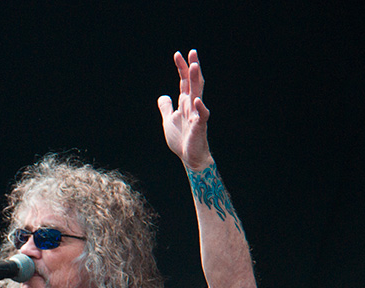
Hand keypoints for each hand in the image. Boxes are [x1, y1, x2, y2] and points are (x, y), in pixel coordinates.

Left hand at [157, 50, 211, 170]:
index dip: (181, 68)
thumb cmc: (181, 139)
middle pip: (193, 82)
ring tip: (195, 66)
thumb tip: (163, 96)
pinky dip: (200, 107)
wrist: (189, 157)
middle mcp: (192, 105)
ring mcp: (197, 114)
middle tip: (192, 52)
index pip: (184, 81)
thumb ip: (166, 108)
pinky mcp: (200, 126)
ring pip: (198, 93)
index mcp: (185, 103)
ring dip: (196, 80)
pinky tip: (196, 100)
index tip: (178, 54)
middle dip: (192, 68)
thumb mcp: (169, 120)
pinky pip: (201, 115)